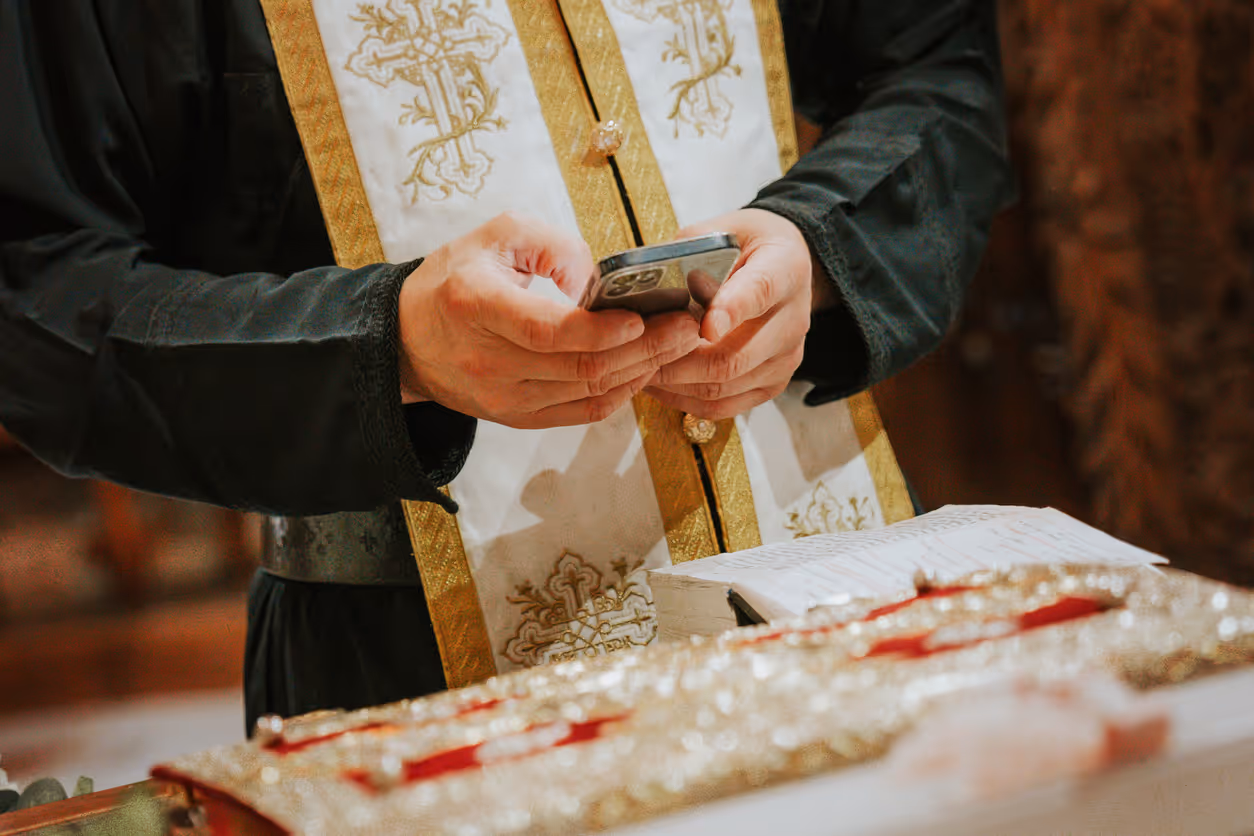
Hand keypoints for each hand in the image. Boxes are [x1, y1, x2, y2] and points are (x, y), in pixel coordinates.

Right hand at [399, 212, 700, 428]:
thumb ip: (551, 245)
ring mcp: (503, 398)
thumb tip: (595, 280)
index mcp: (477, 306)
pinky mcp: (517, 418)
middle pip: (581, 367)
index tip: (642, 316)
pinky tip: (644, 369)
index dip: (602, 330)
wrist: (407, 338)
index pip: (549, 331)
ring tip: (677, 344)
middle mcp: (489, 361)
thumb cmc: (455, 279)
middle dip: (645, 348)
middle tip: (687, 326)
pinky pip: (582, 412)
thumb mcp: (495, 236)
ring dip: (641, 371)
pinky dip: (620, 393)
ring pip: (589, 393)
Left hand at [645, 208, 814, 419]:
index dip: (730, 311)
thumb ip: (688, 253)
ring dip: (675, 383)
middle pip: (735, 356)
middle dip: (679, 360)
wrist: (783, 266)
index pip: (759, 292)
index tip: (703, 326)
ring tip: (637, 369)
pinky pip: (724, 406)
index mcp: (784, 269)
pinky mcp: (773, 384)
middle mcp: (793, 319)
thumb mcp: (720, 231)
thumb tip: (641, 282)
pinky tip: (659, 385)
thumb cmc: (744, 246)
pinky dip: (685, 400)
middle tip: (637, 354)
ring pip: (724, 386)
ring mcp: (785, 357)